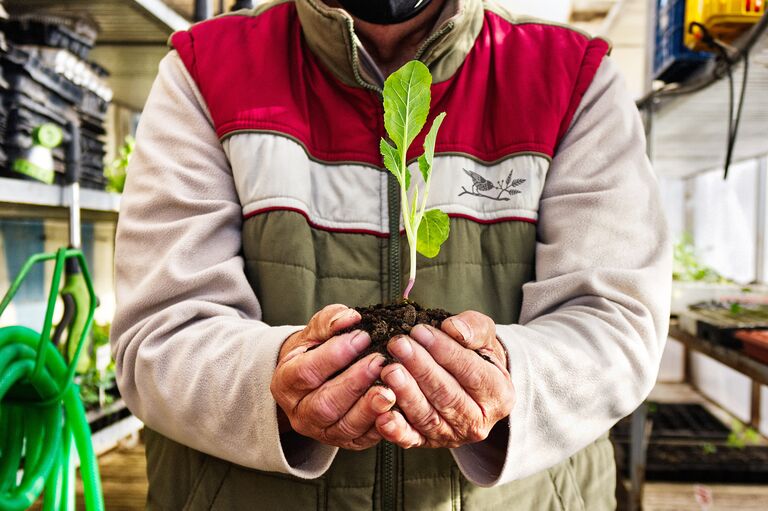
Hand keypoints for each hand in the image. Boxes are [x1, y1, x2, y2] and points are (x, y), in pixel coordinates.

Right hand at [270, 304, 396, 449]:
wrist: (314, 379)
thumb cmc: (315, 351)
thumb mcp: (315, 332)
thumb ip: (330, 322)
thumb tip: (351, 317)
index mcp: (286, 382)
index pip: (306, 371)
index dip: (334, 355)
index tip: (362, 337)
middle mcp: (300, 412)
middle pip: (325, 404)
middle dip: (355, 383)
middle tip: (380, 362)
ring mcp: (321, 431)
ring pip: (344, 426)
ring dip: (369, 408)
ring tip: (391, 389)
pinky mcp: (345, 442)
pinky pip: (363, 440)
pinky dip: (382, 426)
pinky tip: (396, 408)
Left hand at [375, 311, 513, 447]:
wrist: (471, 380)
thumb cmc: (475, 353)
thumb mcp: (483, 335)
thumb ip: (473, 328)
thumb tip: (454, 329)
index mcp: (499, 394)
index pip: (471, 372)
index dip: (444, 351)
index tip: (420, 331)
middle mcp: (479, 421)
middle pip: (447, 396)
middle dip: (421, 369)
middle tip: (399, 345)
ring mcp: (453, 435)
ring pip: (428, 417)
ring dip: (406, 394)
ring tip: (389, 370)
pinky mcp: (429, 442)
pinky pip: (411, 439)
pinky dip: (396, 430)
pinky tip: (382, 415)